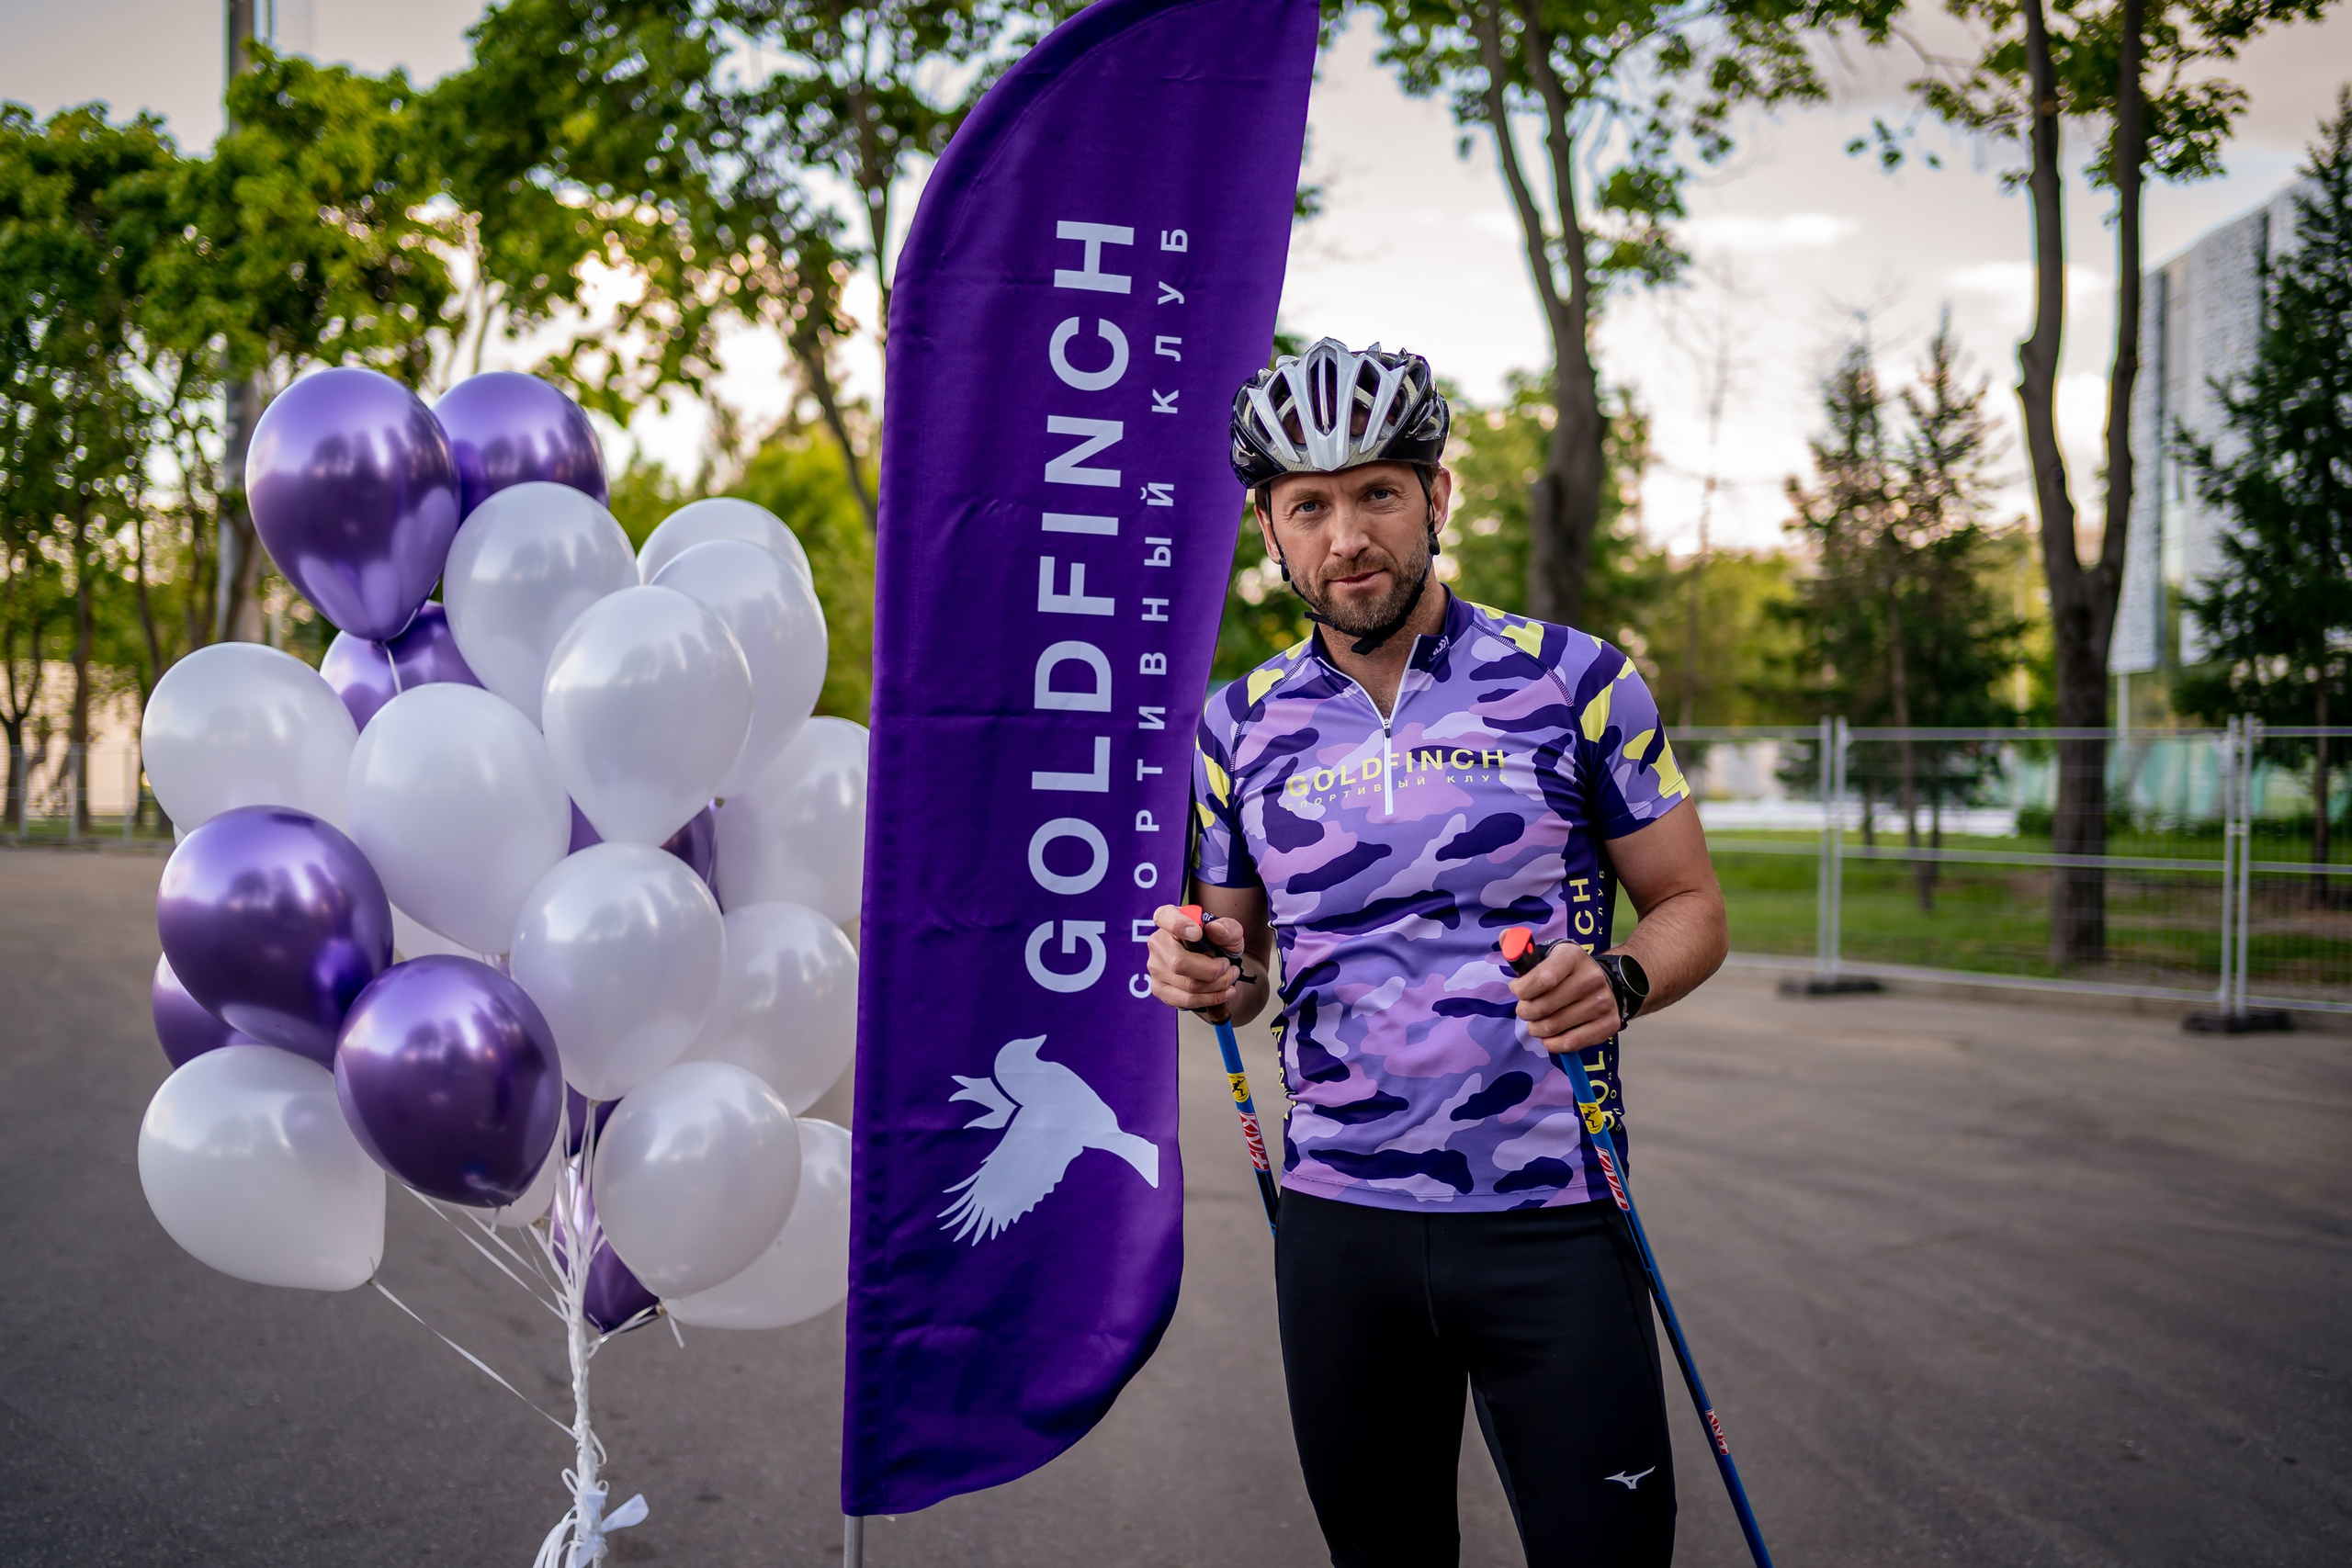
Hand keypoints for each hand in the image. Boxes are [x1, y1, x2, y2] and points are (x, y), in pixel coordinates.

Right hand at [1146, 904, 1246, 1021]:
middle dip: (1212, 970)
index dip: (1179, 925)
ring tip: (1230, 978)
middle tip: (1228, 966)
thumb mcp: (1231, 931)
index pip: (1164, 917)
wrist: (1218, 965)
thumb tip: (1215, 929)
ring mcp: (1155, 967)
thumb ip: (1228, 928)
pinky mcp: (1160, 989)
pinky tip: (1223, 993)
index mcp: (1170, 918)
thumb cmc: (1220, 943)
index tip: (1198, 933)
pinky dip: (1210, 998)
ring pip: (1187, 984)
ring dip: (1216, 985)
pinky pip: (1185, 1000)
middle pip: (1179, 963)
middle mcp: (1158, 942)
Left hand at [1507, 942, 1619, 1052]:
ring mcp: (1603, 1002)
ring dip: (1536, 1029)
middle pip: (1543, 1007)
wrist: (1603, 983)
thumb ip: (1522, 948)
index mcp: (1572, 956)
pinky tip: (1549, 1037)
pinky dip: (1553, 1044)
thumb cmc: (1563, 972)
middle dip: (1525, 1012)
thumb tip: (1504, 936)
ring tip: (1536, 1023)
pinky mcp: (1609, 1024)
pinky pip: (1571, 1043)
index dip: (1522, 990)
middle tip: (1525, 1010)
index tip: (1517, 990)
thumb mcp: (1547, 955)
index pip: (1543, 979)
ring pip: (1553, 1026)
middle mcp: (1591, 978)